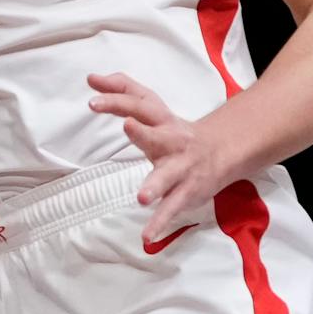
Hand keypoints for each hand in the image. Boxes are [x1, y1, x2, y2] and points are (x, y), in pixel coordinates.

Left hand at [86, 71, 237, 246]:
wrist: (221, 150)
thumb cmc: (173, 128)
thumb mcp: (152, 106)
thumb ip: (123, 90)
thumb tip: (91, 77)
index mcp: (161, 119)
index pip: (138, 105)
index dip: (117, 101)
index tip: (93, 101)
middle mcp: (171, 141)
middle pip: (157, 135)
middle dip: (143, 133)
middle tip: (127, 126)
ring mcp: (180, 168)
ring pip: (168, 177)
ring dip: (155, 186)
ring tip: (141, 198)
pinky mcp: (186, 192)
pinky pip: (172, 208)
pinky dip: (160, 223)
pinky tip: (146, 236)